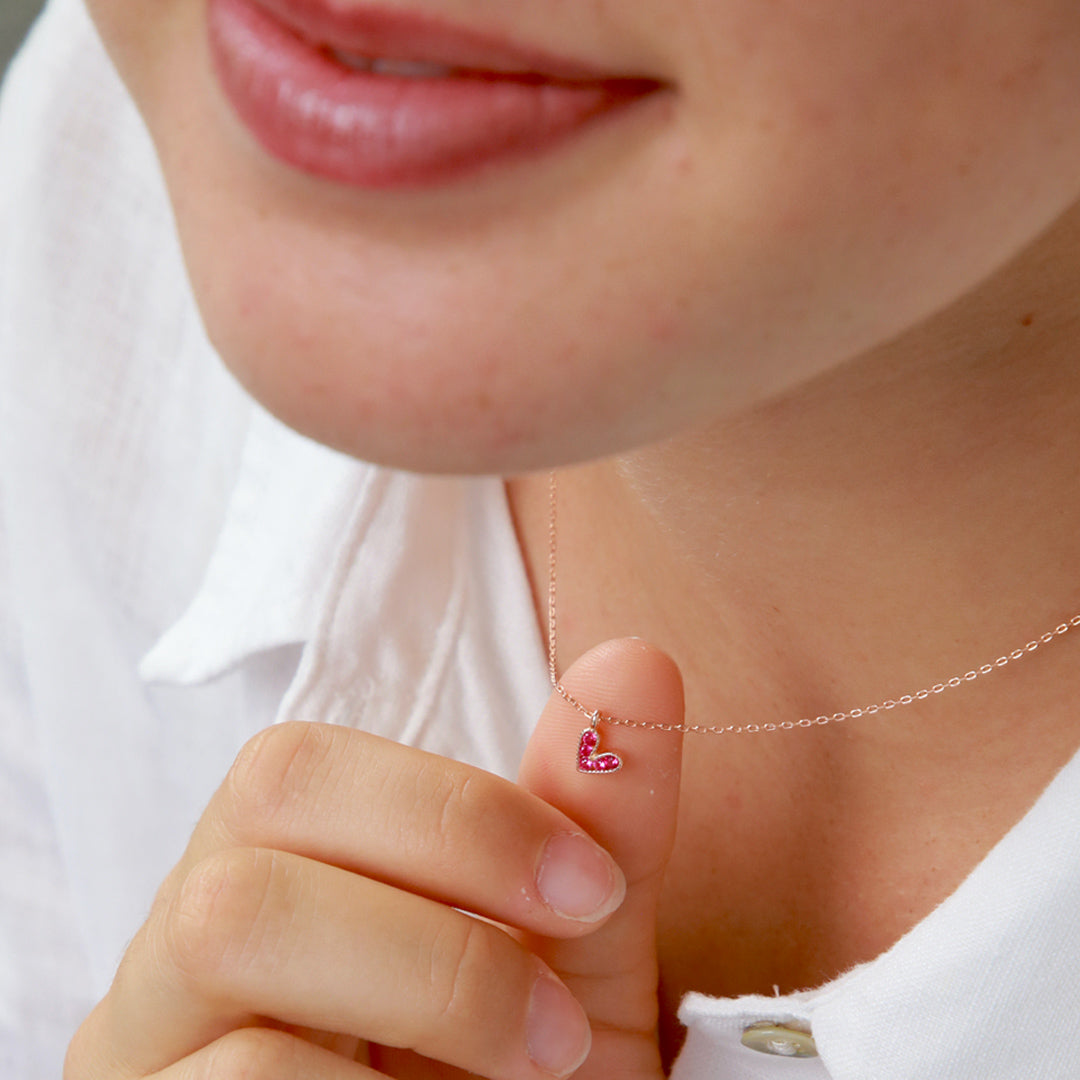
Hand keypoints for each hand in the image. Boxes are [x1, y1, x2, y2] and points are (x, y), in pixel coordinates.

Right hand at [64, 639, 682, 1079]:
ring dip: (425, 989)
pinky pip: (234, 1075)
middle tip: (560, 1005)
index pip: (302, 762)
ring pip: (230, 924)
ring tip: (530, 1070)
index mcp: (277, 861)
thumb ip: (597, 815)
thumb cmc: (518, 1072)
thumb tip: (635, 660)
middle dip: (446, 875)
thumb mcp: (570, 952)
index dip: (455, 806)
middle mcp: (187, 931)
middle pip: (262, 804)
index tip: (592, 885)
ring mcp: (149, 1033)